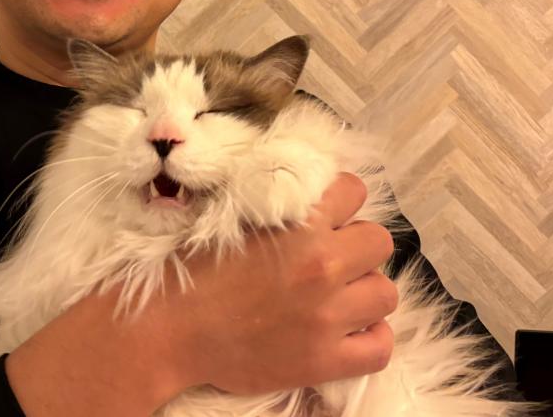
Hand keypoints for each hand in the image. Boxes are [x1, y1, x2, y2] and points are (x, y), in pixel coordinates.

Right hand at [164, 171, 397, 395]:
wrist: (167, 326)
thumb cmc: (190, 266)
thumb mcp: (232, 213)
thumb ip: (277, 201)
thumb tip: (309, 192)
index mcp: (299, 224)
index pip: (354, 191)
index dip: (338, 203)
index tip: (322, 216)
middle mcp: (322, 266)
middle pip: (378, 242)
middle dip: (356, 245)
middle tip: (329, 258)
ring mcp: (327, 316)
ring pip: (385, 292)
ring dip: (363, 290)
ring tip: (336, 296)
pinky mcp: (323, 360)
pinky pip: (380, 347)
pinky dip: (370, 337)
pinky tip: (349, 331)